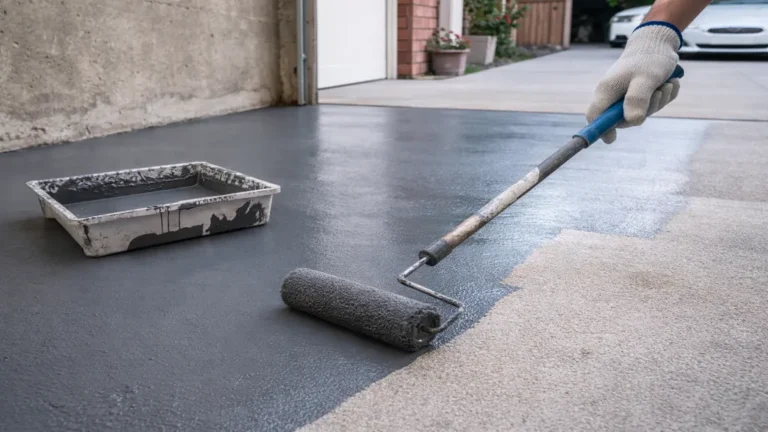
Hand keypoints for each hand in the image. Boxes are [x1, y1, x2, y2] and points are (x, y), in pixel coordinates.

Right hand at [586, 22, 682, 143]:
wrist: (658, 41)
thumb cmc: (649, 58)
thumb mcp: (645, 79)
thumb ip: (637, 100)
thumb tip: (632, 121)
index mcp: (607, 91)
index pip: (595, 116)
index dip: (600, 129)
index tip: (612, 139)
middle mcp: (614, 95)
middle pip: (623, 119)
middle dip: (645, 111)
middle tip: (657, 93)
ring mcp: (626, 96)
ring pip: (641, 113)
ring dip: (658, 101)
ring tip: (665, 84)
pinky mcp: (640, 94)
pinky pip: (652, 105)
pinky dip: (664, 96)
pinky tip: (670, 83)